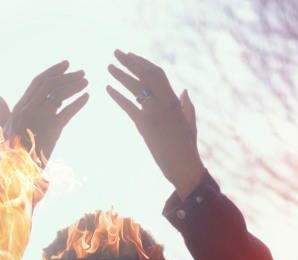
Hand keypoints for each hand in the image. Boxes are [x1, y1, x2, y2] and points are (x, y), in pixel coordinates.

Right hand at [0, 61, 88, 163]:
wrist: (15, 171)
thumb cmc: (10, 154)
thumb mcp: (4, 130)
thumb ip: (3, 113)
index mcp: (20, 106)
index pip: (37, 82)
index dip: (52, 72)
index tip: (65, 65)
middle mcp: (30, 108)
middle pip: (50, 84)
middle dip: (67, 75)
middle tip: (80, 72)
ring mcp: (41, 117)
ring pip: (60, 94)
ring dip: (74, 86)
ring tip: (86, 82)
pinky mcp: (52, 128)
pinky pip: (68, 111)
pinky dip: (79, 103)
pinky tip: (87, 97)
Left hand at [106, 50, 204, 199]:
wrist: (185, 167)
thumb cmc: (188, 148)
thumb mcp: (190, 123)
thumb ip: (187, 105)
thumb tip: (184, 91)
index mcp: (174, 101)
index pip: (158, 73)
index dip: (143, 63)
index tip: (132, 56)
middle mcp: (165, 103)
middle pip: (146, 74)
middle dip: (130, 61)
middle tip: (116, 53)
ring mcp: (155, 114)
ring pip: (136, 87)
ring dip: (121, 74)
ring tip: (109, 67)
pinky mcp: (146, 127)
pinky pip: (129, 107)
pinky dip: (117, 97)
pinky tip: (107, 89)